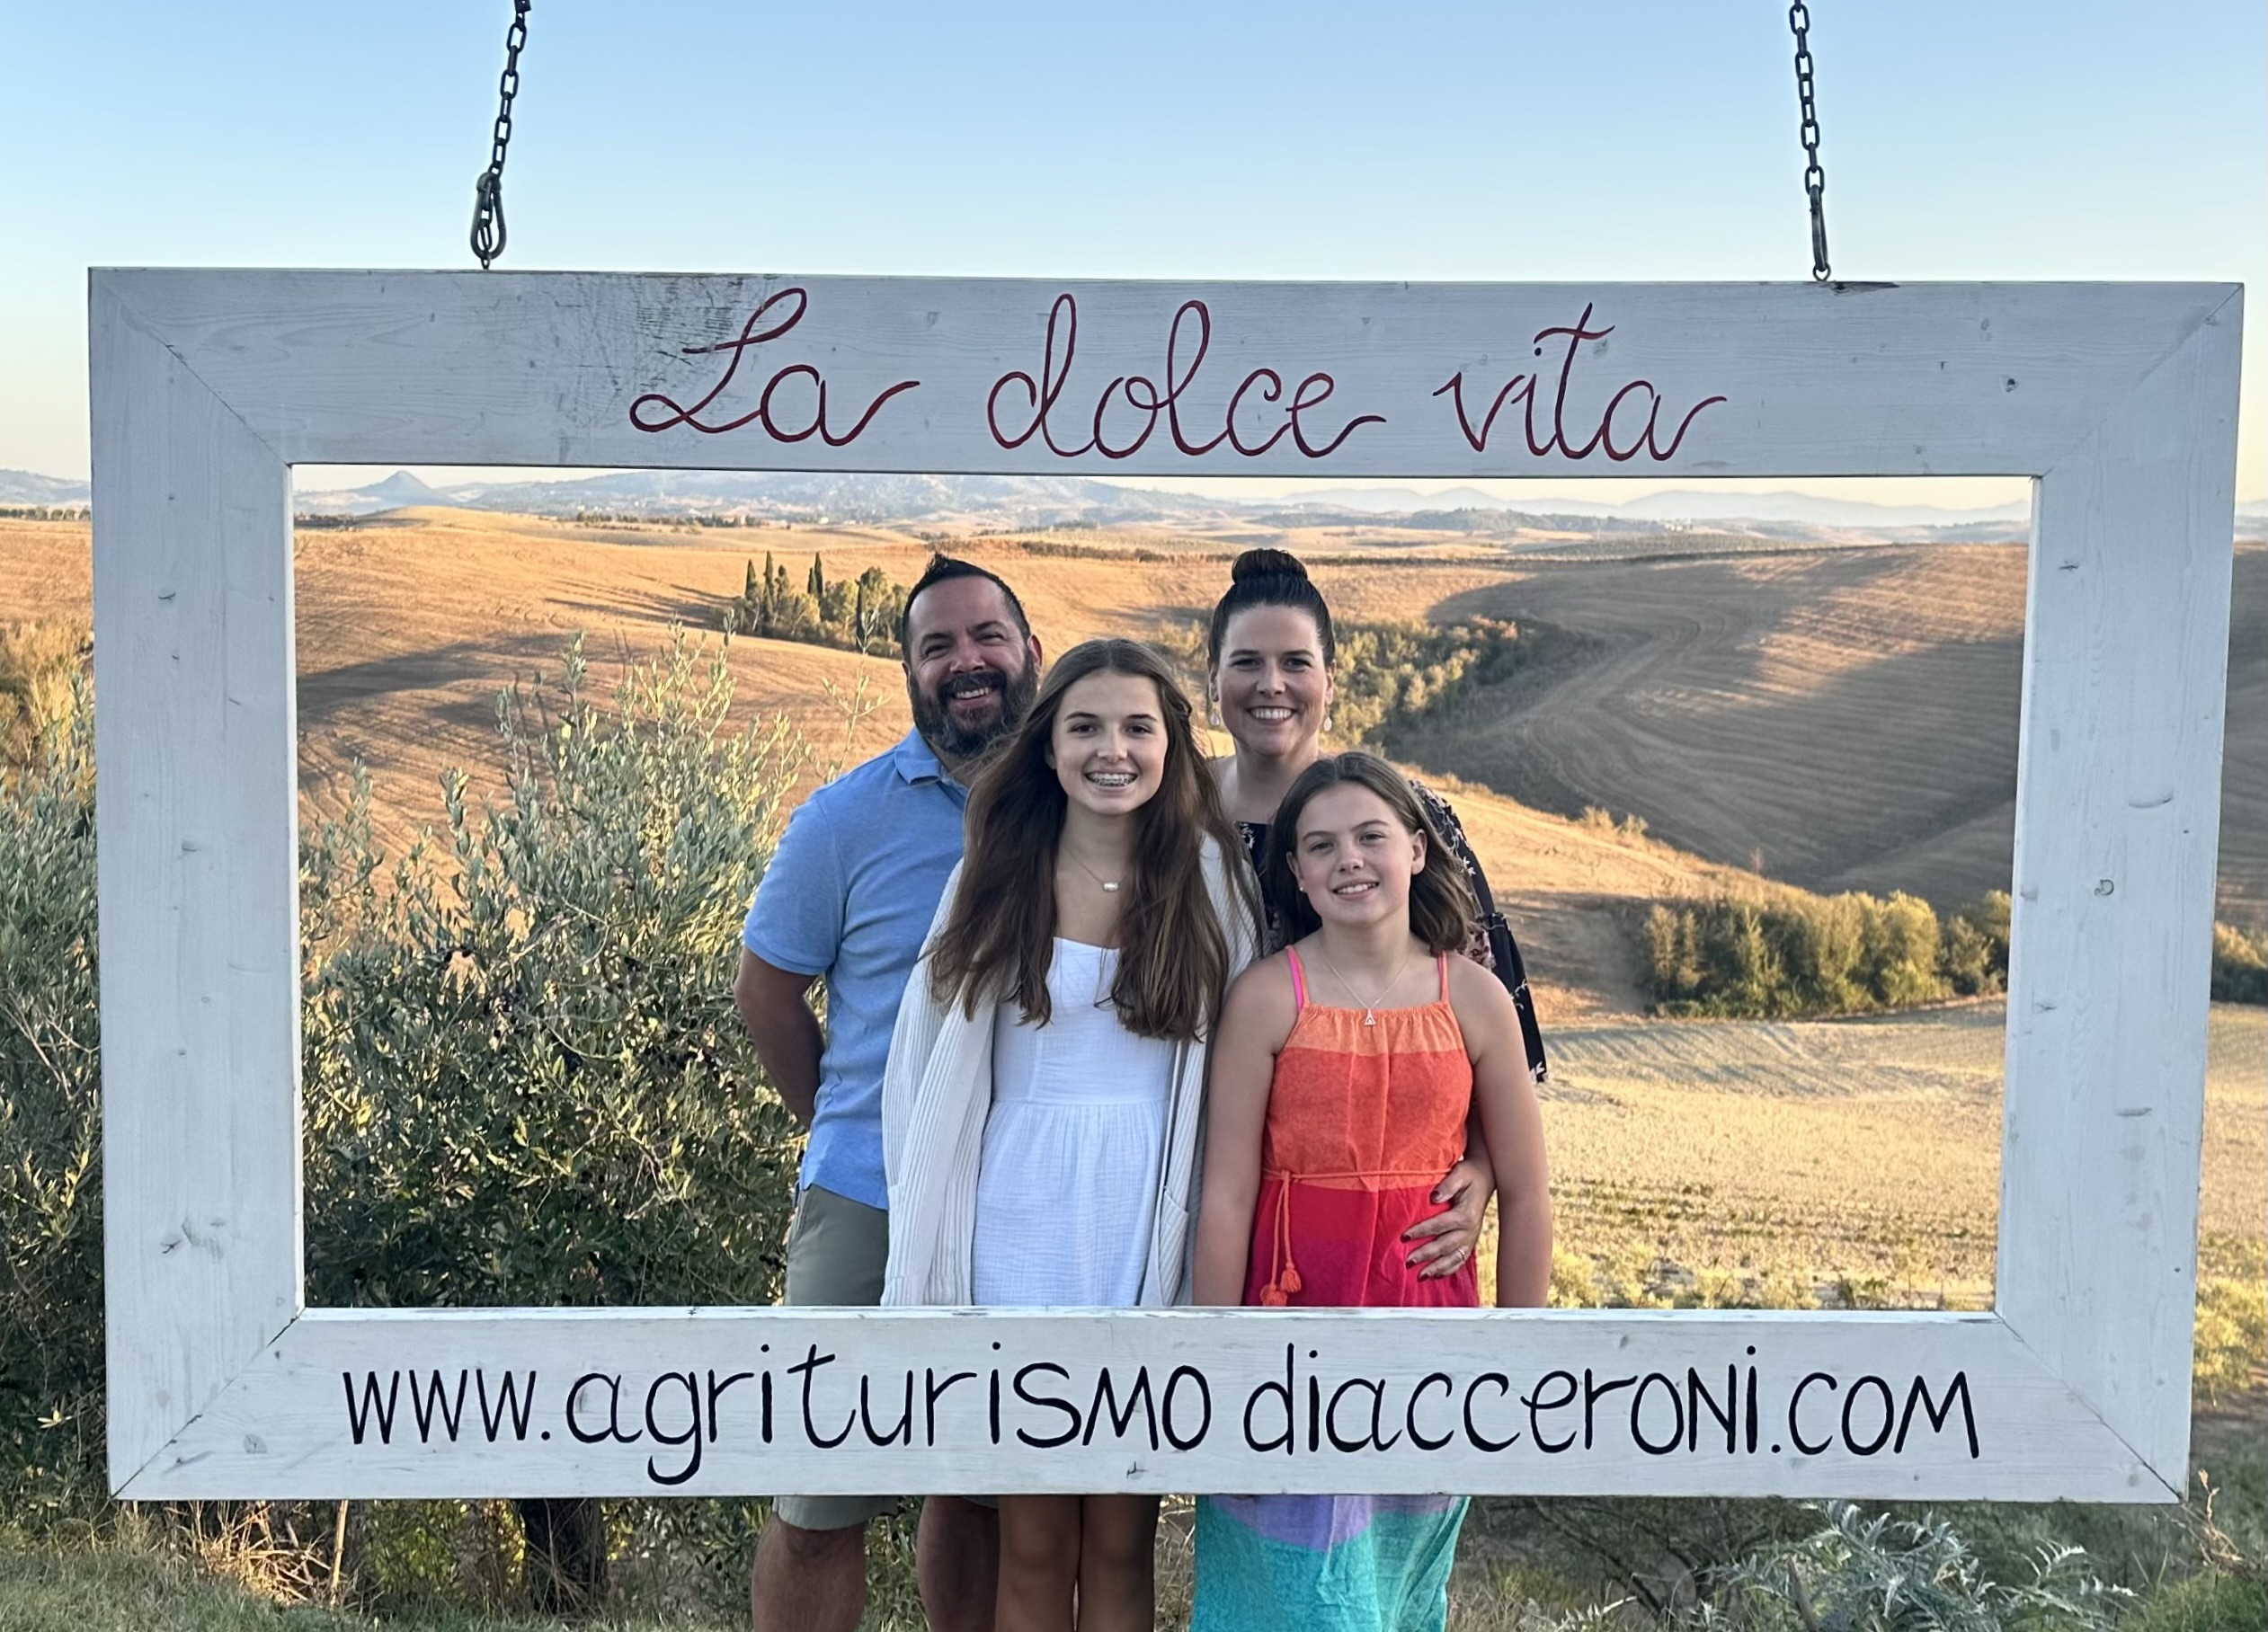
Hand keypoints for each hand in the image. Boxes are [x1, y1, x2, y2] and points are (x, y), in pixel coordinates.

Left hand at [1403, 1155, 1487, 1278]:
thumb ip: (1448, 1184)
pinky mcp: (1470, 1243)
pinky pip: (1460, 1260)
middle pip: (1445, 1246)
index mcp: (1465, 1214)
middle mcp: (1470, 1230)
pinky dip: (1448, 1270)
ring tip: (1420, 1276)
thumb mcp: (1460, 1173)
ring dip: (1436, 1268)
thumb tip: (1435, 1197)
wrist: (1486, 1179)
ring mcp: (1471, 1238)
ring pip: (1453, 1258)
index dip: (1421, 1231)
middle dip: (1426, 1255)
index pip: (1440, 1225)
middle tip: (1408, 1261)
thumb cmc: (1469, 1175)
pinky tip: (1435, 1276)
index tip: (1404, 1237)